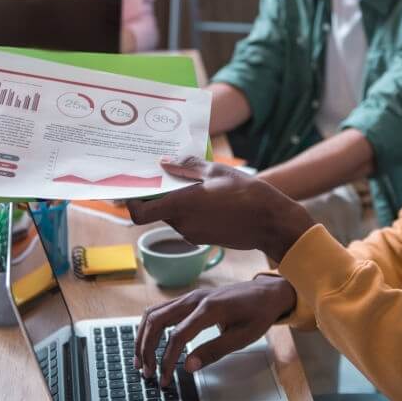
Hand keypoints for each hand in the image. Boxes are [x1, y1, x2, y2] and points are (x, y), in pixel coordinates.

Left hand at [126, 157, 315, 262]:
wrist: (271, 222)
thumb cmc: (246, 193)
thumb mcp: (217, 171)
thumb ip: (188, 167)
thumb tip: (165, 162)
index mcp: (181, 204)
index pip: (139, 212)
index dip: (131, 203)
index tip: (132, 190)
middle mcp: (182, 222)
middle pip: (157, 210)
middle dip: (159, 195)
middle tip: (167, 176)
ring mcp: (192, 233)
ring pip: (173, 216)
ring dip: (177, 203)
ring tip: (195, 185)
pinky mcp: (203, 239)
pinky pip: (188, 224)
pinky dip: (190, 213)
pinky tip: (208, 200)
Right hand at [134, 276, 296, 385]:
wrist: (267, 293)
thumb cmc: (258, 314)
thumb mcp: (243, 337)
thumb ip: (214, 351)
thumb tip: (188, 367)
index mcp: (209, 309)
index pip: (177, 336)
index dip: (167, 360)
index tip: (164, 379)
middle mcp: (194, 298)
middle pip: (157, 321)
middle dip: (146, 348)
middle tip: (146, 372)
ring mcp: (190, 296)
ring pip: (154, 313)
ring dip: (143, 336)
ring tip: (140, 360)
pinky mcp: (189, 298)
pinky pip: (161, 309)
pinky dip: (150, 327)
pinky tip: (149, 342)